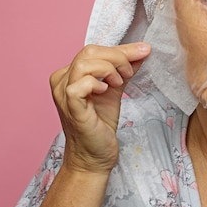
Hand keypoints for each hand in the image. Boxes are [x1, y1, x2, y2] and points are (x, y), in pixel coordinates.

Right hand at [49, 43, 149, 173]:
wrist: (93, 157)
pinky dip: (96, 83)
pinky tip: (105, 91)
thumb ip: (125, 70)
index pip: (93, 50)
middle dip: (118, 57)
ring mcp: (62, 93)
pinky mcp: (70, 106)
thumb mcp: (115, 90)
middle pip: (89, 52)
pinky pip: (80, 84)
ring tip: (119, 83)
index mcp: (70, 74)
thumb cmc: (100, 125)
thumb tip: (141, 51)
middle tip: (130, 72)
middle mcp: (62, 80)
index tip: (144, 50)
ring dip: (109, 69)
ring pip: (84, 63)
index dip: (120, 49)